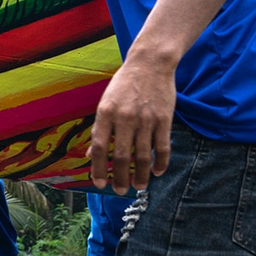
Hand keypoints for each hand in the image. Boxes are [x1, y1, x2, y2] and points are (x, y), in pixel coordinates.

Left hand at [87, 52, 175, 193]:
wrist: (150, 64)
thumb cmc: (124, 85)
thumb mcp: (105, 104)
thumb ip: (100, 129)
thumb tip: (90, 155)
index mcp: (105, 114)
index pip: (99, 148)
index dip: (98, 168)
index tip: (99, 183)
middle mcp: (125, 118)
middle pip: (121, 156)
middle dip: (119, 178)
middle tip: (119, 191)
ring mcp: (146, 120)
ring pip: (143, 156)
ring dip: (141, 175)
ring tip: (139, 187)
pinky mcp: (164, 120)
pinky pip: (163, 147)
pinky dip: (161, 163)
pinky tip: (158, 173)